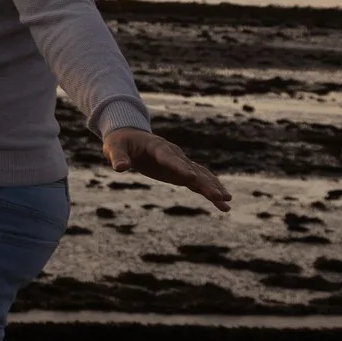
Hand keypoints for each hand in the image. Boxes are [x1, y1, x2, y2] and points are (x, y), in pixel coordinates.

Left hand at [102, 127, 231, 210]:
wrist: (130, 137)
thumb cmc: (120, 143)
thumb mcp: (114, 148)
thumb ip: (118, 158)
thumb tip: (121, 168)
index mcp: (158, 147)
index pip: (170, 158)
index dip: (180, 168)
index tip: (192, 179)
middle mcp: (173, 154)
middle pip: (192, 169)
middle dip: (205, 183)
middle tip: (218, 197)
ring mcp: (179, 163)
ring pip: (200, 176)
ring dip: (213, 188)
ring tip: (227, 202)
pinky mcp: (180, 172)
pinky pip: (198, 181)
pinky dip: (210, 190)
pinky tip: (222, 203)